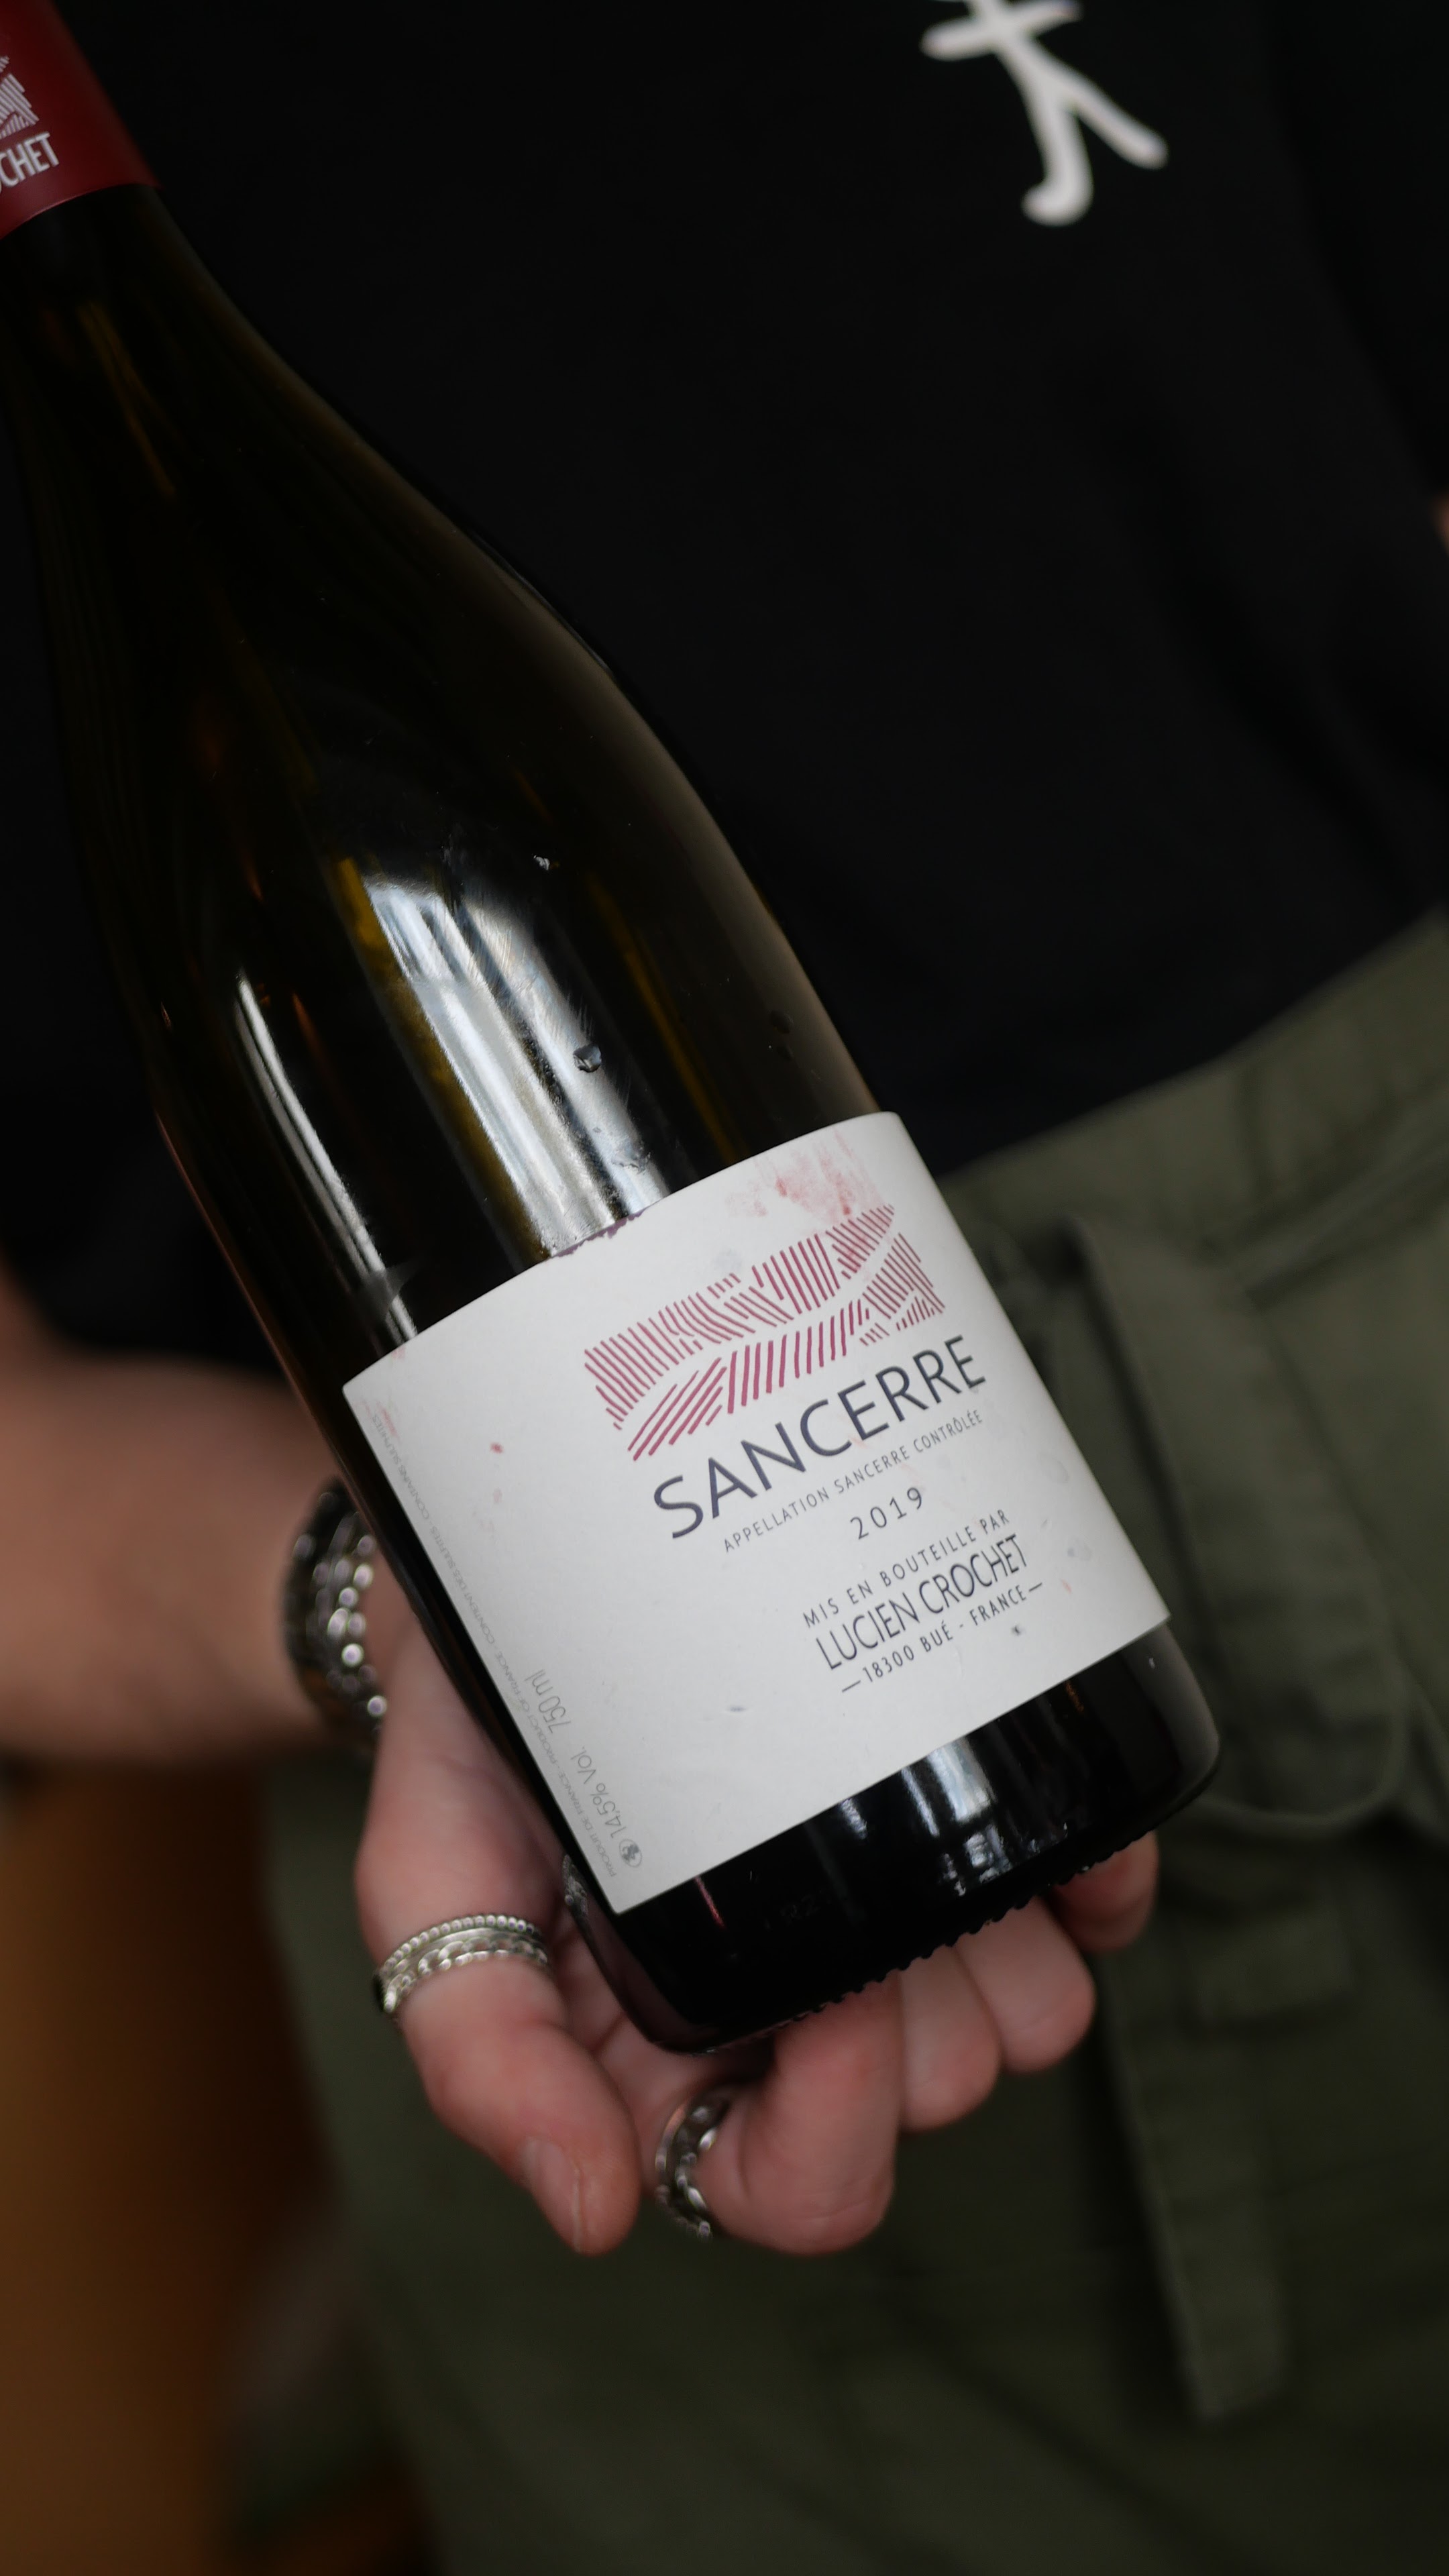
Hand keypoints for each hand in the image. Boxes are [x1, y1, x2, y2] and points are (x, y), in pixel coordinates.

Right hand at [356, 1621, 1157, 2256]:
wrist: (528, 1574)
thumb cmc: (476, 1746)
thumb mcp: (425, 1884)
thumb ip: (482, 2051)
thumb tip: (592, 2211)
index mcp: (686, 2076)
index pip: (808, 2189)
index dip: (838, 2121)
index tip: (819, 1997)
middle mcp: (814, 2025)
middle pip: (936, 2091)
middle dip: (910, 1998)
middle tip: (843, 1861)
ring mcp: (913, 1934)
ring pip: (1035, 2018)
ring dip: (997, 1935)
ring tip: (903, 1812)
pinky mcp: (984, 1835)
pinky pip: (1100, 1902)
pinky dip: (1096, 1870)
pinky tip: (1044, 1813)